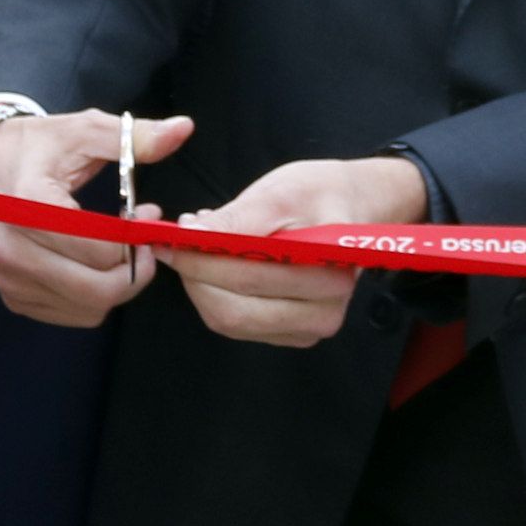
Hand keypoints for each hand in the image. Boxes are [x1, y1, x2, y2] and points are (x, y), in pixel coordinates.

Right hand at [0, 110, 191, 329]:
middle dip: (136, 270)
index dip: (137, 237)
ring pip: (89, 308)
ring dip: (118, 284)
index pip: (100, 247)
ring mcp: (9, 277)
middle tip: (144, 244)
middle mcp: (13, 248)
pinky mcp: (12, 295)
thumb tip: (183, 129)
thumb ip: (134, 136)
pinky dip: (95, 297)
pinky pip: (72, 314)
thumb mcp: (84, 130)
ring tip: (120, 250)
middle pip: (97, 288)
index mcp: (29, 205)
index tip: (147, 215)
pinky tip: (95, 264)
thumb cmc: (36, 146)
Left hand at [174, 156, 433, 348]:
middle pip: (233, 311)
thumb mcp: (282, 191)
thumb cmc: (322, 194)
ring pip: (230, 321)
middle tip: (174, 243)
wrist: (355, 208)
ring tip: (196, 246)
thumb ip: (238, 218)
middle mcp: (323, 312)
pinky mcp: (291, 334)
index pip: (247, 279)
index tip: (170, 237)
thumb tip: (191, 235)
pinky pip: (237, 324)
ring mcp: (308, 329)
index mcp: (329, 274)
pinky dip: (215, 294)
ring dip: (201, 286)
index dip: (199, 260)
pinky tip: (215, 264)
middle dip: (194, 277)